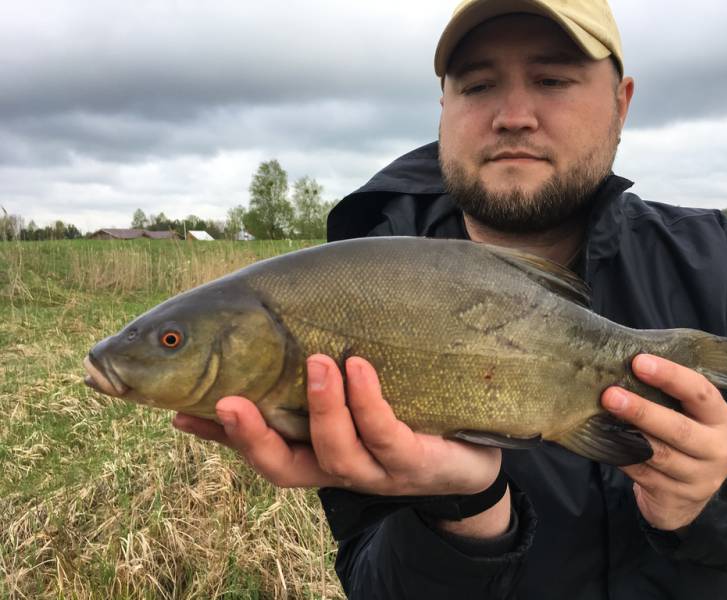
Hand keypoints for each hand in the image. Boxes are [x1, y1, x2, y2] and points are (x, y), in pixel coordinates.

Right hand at [172, 354, 499, 497]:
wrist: (472, 452)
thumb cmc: (405, 412)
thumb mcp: (357, 396)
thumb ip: (317, 372)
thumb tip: (278, 326)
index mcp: (317, 453)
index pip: (259, 450)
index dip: (220, 437)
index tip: (179, 413)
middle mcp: (339, 468)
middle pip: (284, 468)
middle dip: (253, 437)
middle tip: (226, 400)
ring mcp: (377, 470)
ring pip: (337, 452)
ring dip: (322, 407)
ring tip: (317, 362)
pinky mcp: (416, 462)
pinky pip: (387, 434)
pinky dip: (369, 403)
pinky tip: (360, 368)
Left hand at [601, 354, 726, 530]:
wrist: (687, 500)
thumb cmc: (681, 442)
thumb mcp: (688, 417)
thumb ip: (667, 396)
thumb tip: (622, 366)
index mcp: (721, 420)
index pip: (701, 393)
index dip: (671, 376)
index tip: (639, 362)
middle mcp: (718, 450)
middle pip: (679, 429)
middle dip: (642, 410)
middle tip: (610, 394)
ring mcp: (699, 479)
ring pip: (659, 455)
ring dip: (628, 435)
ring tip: (602, 416)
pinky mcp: (676, 499)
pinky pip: (643, 474)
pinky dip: (622, 456)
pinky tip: (604, 443)